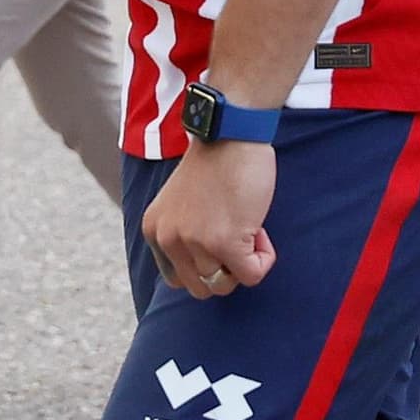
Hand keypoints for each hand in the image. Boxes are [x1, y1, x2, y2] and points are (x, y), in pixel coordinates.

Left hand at [143, 141, 276, 298]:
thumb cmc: (215, 162)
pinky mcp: (225, 244)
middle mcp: (169, 239)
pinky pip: (252, 275)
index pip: (177, 278)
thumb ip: (184, 235)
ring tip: (247, 223)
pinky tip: (259, 227)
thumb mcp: (181, 204)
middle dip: (224, 268)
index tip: (217, 234)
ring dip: (244, 260)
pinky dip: (263, 259)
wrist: (231, 133)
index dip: (204, 262)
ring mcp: (195, 243)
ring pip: (226, 284)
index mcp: (155, 230)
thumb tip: (206, 273)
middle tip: (235, 232)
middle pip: (201, 287)